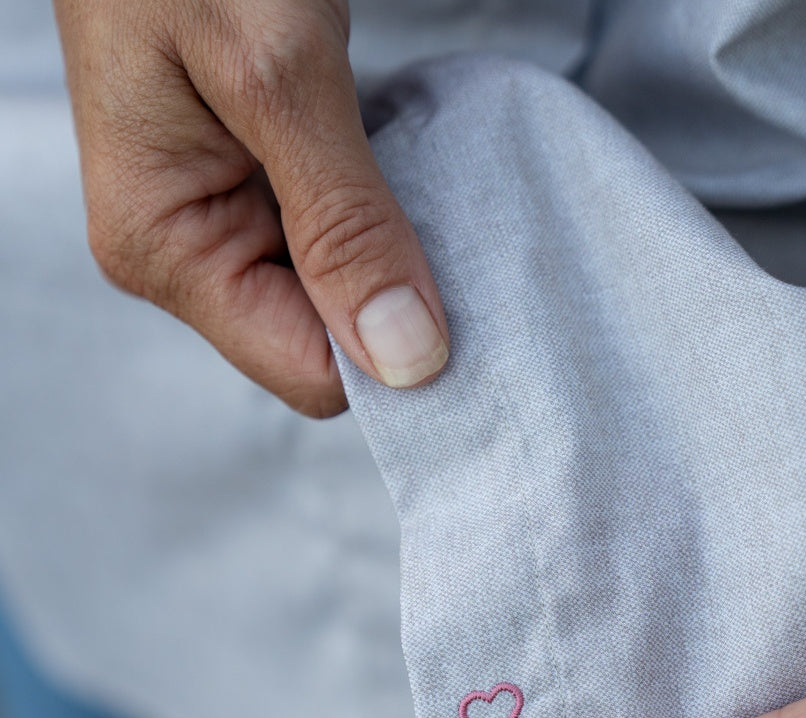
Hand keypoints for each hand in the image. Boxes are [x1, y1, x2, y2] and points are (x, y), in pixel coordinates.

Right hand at [54, 0, 448, 414]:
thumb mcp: (277, 74)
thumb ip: (345, 223)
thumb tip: (405, 358)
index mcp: (165, 251)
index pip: (309, 373)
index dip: (388, 349)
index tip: (459, 297)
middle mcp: (185, 256)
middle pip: (325, 345)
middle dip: (392, 301)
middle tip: (445, 221)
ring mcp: (217, 223)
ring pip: (337, 297)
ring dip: (390, 254)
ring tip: (413, 177)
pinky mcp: (251, 188)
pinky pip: (335, 241)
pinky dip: (380, 215)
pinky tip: (397, 167)